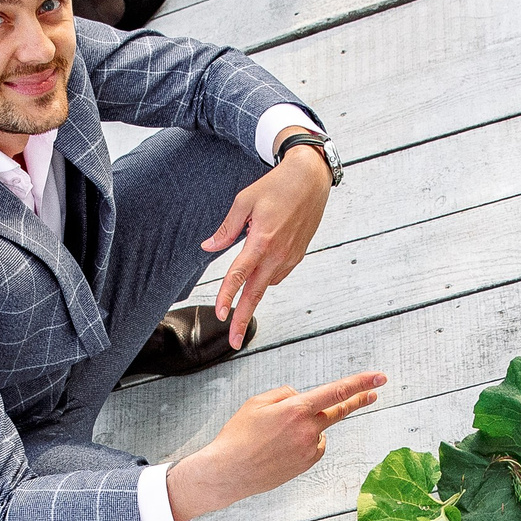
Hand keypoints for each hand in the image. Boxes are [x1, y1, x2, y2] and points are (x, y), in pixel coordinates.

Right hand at [165, 371, 385, 520]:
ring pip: (319, 429)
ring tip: (276, 435)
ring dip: (308, 426)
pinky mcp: (306, 464)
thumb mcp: (257, 402)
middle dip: (358, 401)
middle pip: (339, 411)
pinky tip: (282, 447)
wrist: (229, 472)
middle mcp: (307, 429)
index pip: (336, 391)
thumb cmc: (239, 434)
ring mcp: (309, 449)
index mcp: (296, 409)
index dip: (360, 383)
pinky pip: (314, 446)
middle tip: (375, 394)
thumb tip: (304, 398)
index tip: (379, 377)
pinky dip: (304, 441)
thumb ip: (286, 394)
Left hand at [201, 144, 332, 348]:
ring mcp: (289, 257)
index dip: (227, 296)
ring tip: (239, 302)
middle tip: (233, 342)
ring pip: (266, 284)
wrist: (311, 178)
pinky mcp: (297, 256)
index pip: (239, 275)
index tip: (218, 314)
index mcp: (261, 241)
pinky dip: (265, 277)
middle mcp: (277, 254)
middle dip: (242, 319)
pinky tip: (259, 271)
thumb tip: (209, 246)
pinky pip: (277, 274)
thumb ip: (227, 228)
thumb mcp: (244, 201)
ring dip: (252, 295)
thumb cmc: (277, 185)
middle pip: (255, 293)